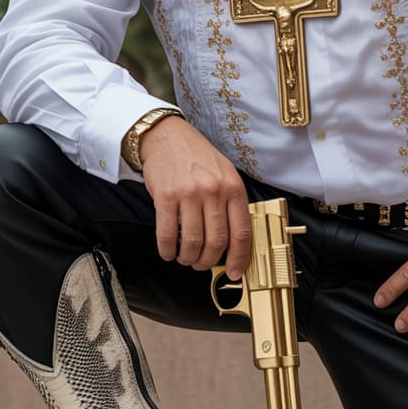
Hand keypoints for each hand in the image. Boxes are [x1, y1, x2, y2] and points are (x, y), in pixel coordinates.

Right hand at [140, 118, 250, 278]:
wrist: (167, 136)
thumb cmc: (197, 157)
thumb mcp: (224, 174)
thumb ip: (229, 204)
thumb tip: (231, 243)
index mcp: (233, 187)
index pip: (241, 232)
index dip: (239, 258)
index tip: (234, 272)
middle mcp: (214, 191)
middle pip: (217, 242)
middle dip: (209, 261)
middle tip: (201, 264)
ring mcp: (189, 193)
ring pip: (193, 242)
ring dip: (188, 257)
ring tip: (185, 257)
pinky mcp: (166, 196)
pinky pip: (168, 234)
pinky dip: (168, 250)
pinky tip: (169, 252)